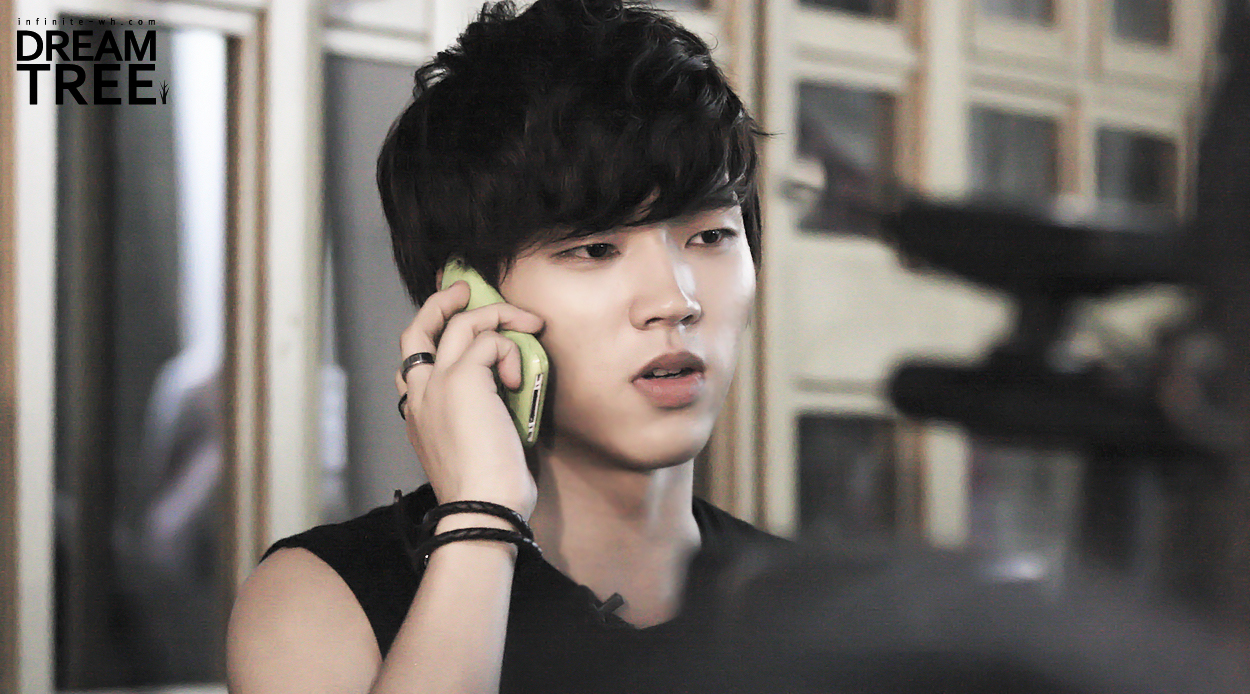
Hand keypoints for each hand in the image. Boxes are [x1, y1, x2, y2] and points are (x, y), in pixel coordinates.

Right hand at [396, 280, 543, 518]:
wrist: (482, 507)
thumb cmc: (486, 489)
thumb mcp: (473, 447)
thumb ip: (475, 417)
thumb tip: (502, 393)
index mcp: (417, 414)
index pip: (411, 364)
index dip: (431, 338)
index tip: (457, 326)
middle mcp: (419, 394)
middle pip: (416, 330)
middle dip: (441, 303)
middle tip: (466, 291)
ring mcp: (437, 383)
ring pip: (460, 324)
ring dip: (498, 315)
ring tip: (529, 323)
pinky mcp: (463, 379)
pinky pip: (490, 341)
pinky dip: (510, 350)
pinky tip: (517, 378)